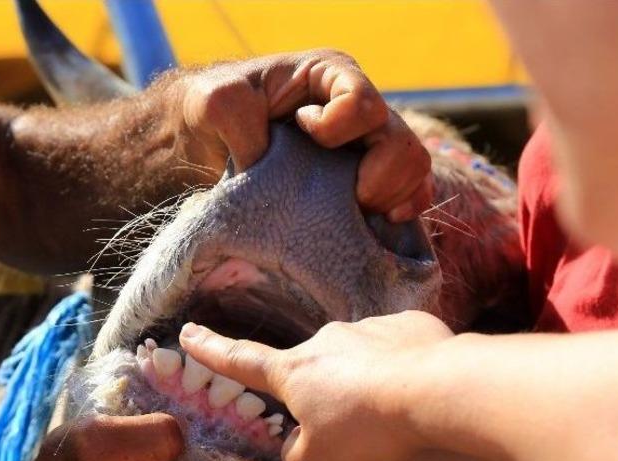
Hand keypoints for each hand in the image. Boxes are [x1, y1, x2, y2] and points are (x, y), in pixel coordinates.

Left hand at [174, 50, 432, 221]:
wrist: (204, 150)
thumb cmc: (210, 114)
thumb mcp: (212, 102)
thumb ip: (237, 116)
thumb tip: (268, 162)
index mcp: (329, 76)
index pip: (363, 105)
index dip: (338, 129)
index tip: (301, 136)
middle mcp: (358, 110)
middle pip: (402, 144)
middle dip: (378, 180)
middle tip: (342, 198)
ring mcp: (367, 148)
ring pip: (414, 172)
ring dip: (389, 200)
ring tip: (353, 215)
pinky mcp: (367, 183)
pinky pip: (411, 197)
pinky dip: (402, 215)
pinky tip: (377, 227)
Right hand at [179, 311, 453, 460]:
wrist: (438, 391)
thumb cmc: (368, 430)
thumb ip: (299, 455)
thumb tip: (298, 448)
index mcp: (294, 372)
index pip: (242, 360)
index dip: (211, 351)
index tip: (188, 333)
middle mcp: (327, 341)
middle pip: (314, 370)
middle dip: (325, 393)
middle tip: (352, 426)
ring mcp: (369, 328)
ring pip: (359, 360)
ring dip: (368, 384)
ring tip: (393, 416)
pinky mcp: (410, 326)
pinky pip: (399, 351)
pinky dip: (403, 372)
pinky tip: (419, 395)